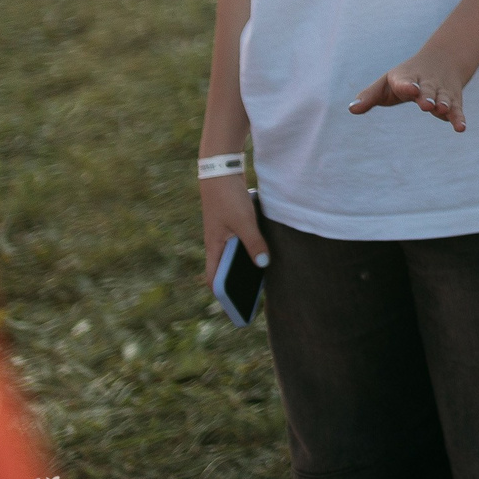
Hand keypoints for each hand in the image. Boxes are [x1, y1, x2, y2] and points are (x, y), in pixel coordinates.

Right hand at [199, 173, 266, 287]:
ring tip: (264, 277)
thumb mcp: (244, 222)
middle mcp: (216, 243)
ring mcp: (224, 233)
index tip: (236, 307)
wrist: (221, 171)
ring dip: (245, 266)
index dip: (222, 294)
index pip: (213, 279)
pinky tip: (266, 252)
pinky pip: (241, 242)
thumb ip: (254, 243)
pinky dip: (250, 250)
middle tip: (255, 296)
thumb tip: (263, 264)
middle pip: (225, 270)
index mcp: (213, 247)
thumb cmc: (228, 198)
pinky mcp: (232, 223)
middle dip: (238, 283)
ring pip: (234, 256)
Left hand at [349, 46, 473, 131]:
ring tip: (442, 110)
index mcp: (406, 78)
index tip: (410, 89)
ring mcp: (441, 92)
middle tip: (426, 105)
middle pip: (427, 90)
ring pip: (443, 97)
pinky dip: (459, 118)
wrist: (443, 60)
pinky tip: (460, 128)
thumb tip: (351, 110)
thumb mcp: (386, 83)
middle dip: (427, 97)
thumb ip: (369, 96)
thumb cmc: (405, 78)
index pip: (405, 81)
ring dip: (444, 104)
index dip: (407, 85)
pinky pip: (456, 110)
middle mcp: (426, 83)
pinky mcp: (453, 101)